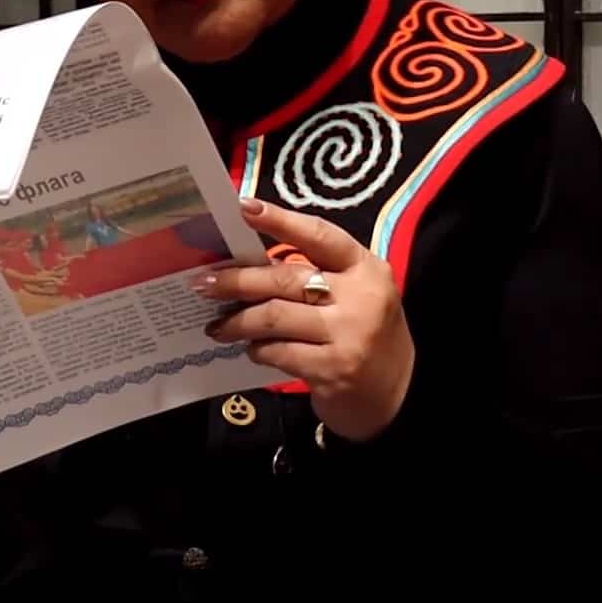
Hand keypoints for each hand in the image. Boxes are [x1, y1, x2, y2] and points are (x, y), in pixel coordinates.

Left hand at [195, 197, 414, 442]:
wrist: (396, 395)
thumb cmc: (363, 334)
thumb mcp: (354, 296)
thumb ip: (315, 277)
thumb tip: (247, 265)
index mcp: (366, 268)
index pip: (320, 235)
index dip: (281, 220)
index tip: (244, 208)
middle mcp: (362, 297)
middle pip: (286, 278)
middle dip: (239, 280)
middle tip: (205, 284)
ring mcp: (349, 335)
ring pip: (275, 317)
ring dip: (238, 321)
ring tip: (217, 325)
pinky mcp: (333, 370)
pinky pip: (279, 352)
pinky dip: (257, 349)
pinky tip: (251, 350)